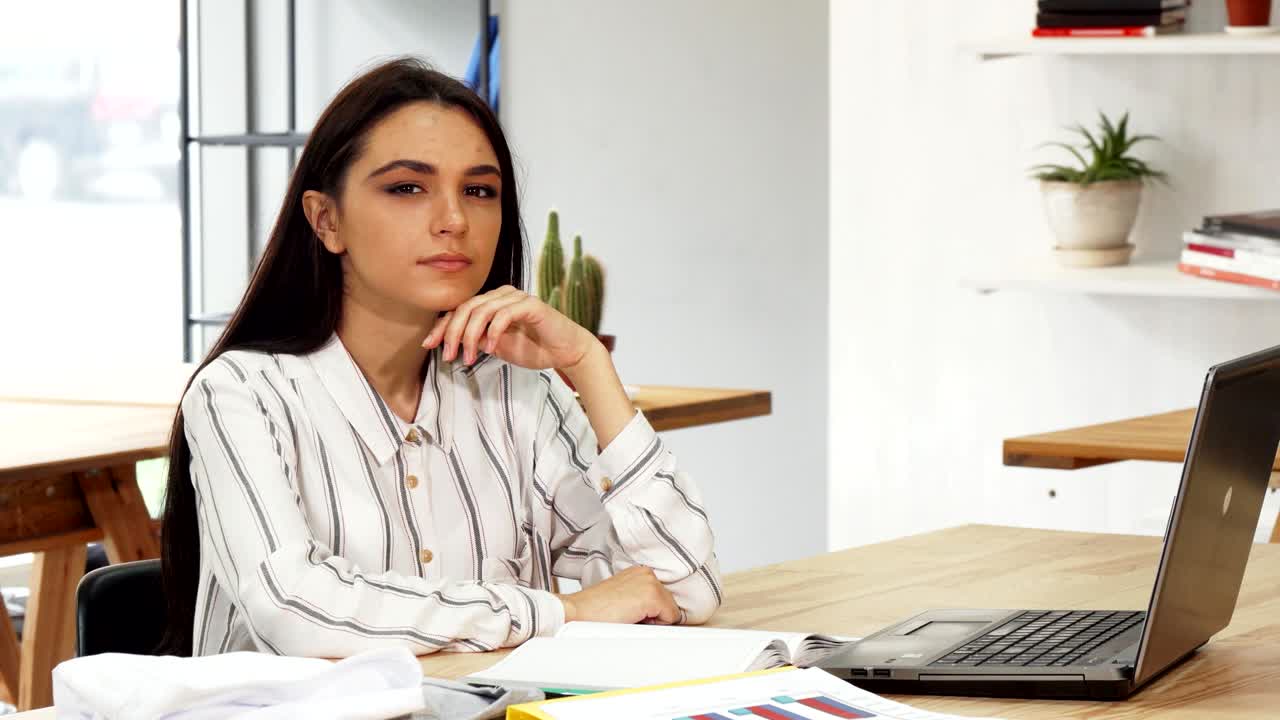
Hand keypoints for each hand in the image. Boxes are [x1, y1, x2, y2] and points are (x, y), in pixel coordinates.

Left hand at [422, 285, 596, 370]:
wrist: (566, 352)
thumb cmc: (535, 348)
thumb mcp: (497, 347)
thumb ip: (477, 340)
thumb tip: (451, 340)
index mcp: (492, 302)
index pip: (460, 309)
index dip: (442, 326)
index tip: (428, 345)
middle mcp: (502, 295)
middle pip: (466, 308)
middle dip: (452, 332)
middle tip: (448, 355)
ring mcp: (517, 298)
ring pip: (482, 310)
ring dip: (469, 336)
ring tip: (467, 357)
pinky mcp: (531, 305)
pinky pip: (504, 315)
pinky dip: (493, 332)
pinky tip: (490, 349)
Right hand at [557, 566, 682, 624]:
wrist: (577, 613)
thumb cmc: (594, 611)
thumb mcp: (622, 600)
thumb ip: (641, 603)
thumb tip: (658, 617)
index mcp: (639, 573)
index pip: (663, 598)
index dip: (652, 614)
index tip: (635, 616)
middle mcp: (646, 573)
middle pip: (669, 604)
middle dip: (655, 617)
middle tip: (628, 618)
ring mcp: (649, 582)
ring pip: (671, 612)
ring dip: (654, 621)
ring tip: (629, 618)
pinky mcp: (651, 596)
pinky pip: (671, 618)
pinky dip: (656, 626)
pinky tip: (633, 621)